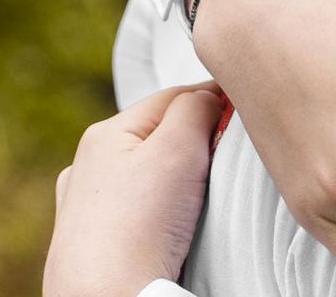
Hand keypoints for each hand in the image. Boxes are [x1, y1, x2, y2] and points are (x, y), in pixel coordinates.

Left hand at [45, 82, 223, 296]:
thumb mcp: (178, 147)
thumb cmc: (139, 226)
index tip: (248, 112)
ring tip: (203, 190)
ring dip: (177, 173)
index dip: (215, 98)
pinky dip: (160, 206)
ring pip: (148, 172)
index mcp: (106, 133)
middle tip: (229, 154)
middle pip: (160, 135)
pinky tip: (171, 220)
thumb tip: (210, 94)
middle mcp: (89, 165)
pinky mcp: (95, 241)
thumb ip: (196, 108)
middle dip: (196, 138)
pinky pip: (138, 208)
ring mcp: (87, 206)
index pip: (174, 96)